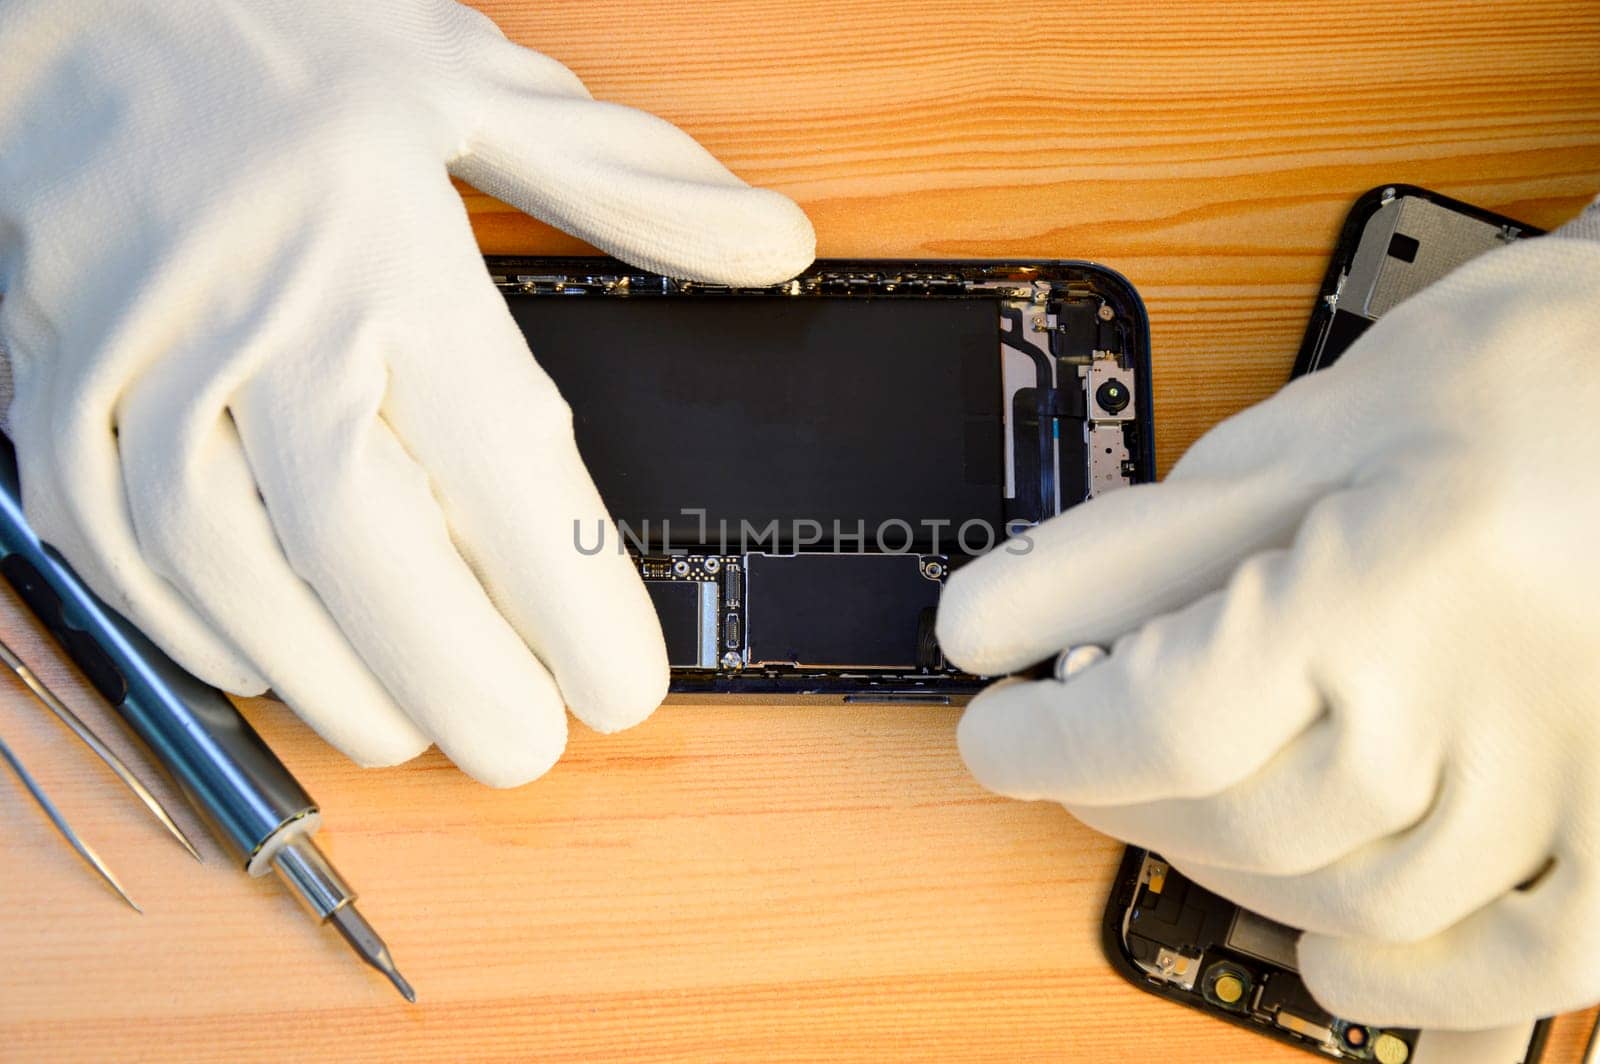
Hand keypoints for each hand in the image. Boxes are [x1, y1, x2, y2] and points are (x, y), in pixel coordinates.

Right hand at [0, 0, 812, 785]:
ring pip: (230, 571)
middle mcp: (261, 315)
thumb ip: (628, 177)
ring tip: (413, 733)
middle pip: (364, 547)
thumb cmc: (273, 47)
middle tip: (525, 749)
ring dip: (329, 680)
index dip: (571, 599)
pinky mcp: (55, 392)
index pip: (502, 461)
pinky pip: (113, 548)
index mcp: (386, 247)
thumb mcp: (472, 77)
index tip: (623, 685)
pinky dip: (199, 632)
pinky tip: (274, 667)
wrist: (56, 8)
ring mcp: (142, 362)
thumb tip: (770, 242)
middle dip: (456, 678)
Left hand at [936, 211, 1599, 1027]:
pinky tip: (1334, 963)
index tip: (999, 733)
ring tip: (1176, 809)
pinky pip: (1521, 960)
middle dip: (1118, 793)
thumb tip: (981, 628)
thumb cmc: (1504, 382)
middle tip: (1077, 746)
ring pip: (1347, 897)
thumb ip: (1129, 550)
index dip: (1049, 745)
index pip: (1165, 720)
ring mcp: (1577, 776)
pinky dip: (1412, 983)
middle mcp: (1493, 699)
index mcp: (1397, 578)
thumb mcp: (1292, 443)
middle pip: (1237, 820)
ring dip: (1222, 869)